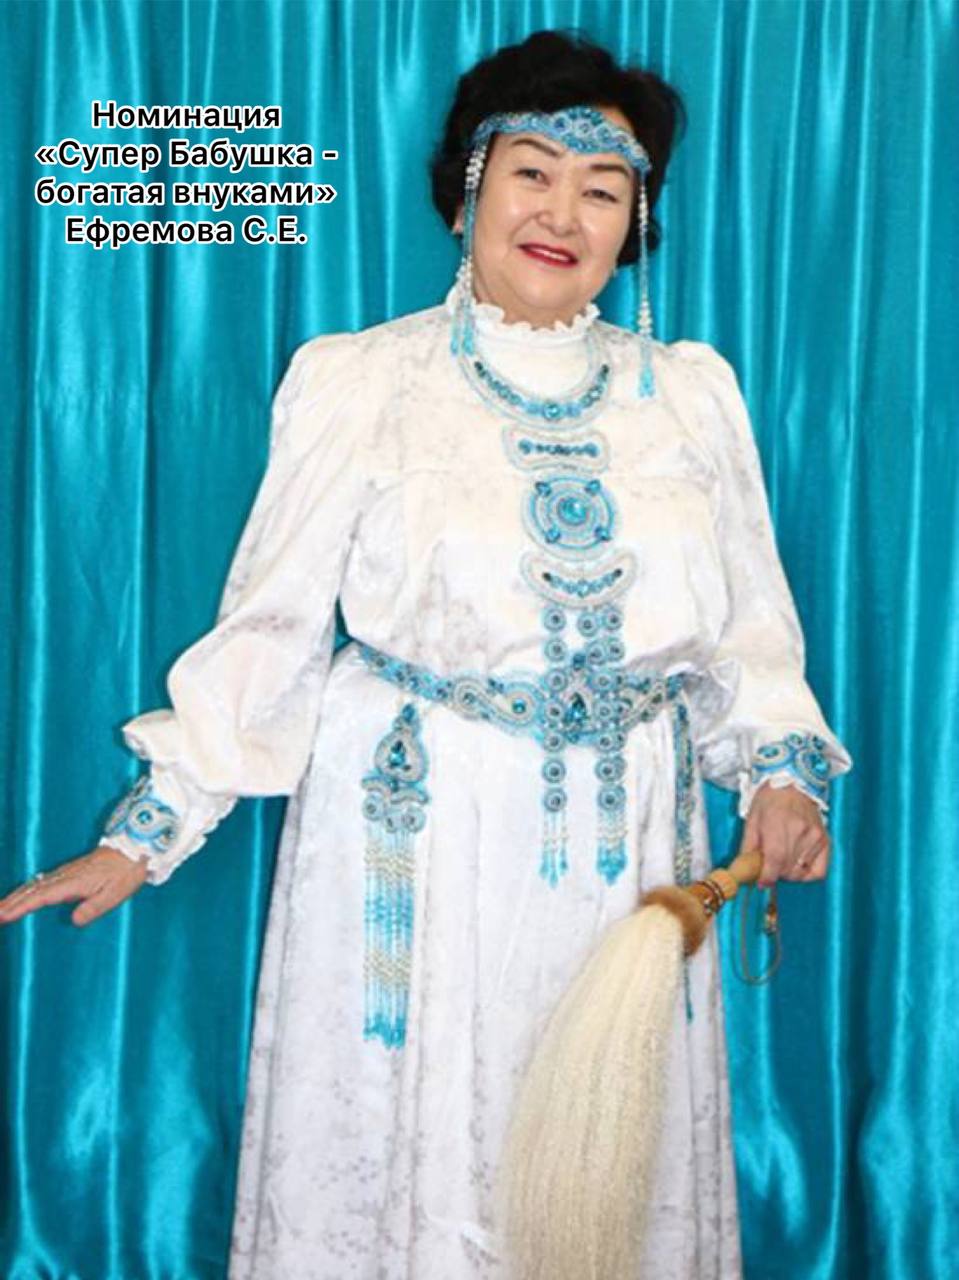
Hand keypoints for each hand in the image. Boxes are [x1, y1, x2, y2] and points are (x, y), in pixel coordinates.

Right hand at [0, 847, 148, 927]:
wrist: (133, 849)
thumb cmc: (125, 873)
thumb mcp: (114, 894)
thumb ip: (94, 908)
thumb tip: (74, 920)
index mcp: (74, 882)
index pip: (42, 897)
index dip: (21, 907)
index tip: (4, 915)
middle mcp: (66, 876)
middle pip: (32, 890)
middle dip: (11, 902)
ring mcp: (67, 872)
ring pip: (35, 885)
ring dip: (17, 896)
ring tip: (1, 908)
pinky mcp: (70, 871)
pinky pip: (43, 881)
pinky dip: (29, 889)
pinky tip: (23, 894)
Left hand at [742, 783, 829, 887]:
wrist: (792, 782)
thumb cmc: (769, 800)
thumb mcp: (751, 821)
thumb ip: (748, 849)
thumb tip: (746, 872)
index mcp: (778, 825)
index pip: (775, 861)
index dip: (767, 877)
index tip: (762, 882)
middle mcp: (800, 832)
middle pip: (788, 870)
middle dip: (775, 874)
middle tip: (769, 866)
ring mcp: (815, 837)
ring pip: (801, 873)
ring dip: (789, 873)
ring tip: (782, 860)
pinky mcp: (826, 840)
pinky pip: (819, 871)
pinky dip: (807, 874)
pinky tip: (798, 865)